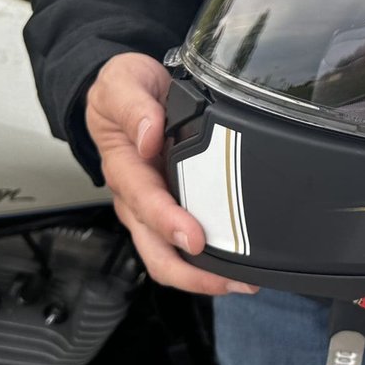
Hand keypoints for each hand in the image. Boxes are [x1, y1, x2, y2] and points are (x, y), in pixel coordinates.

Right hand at [87, 52, 257, 294]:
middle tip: (229, 279)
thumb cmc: (122, 90)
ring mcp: (151, 207)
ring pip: (168, 256)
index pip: (143, 202)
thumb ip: (135, 107)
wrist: (126, 89)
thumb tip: (150, 135)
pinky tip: (236, 265)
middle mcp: (135, 196)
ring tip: (243, 281)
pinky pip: (181, 245)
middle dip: (190, 272)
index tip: (192, 237)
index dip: (167, 222)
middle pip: (154, 249)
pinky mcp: (168, 208)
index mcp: (124, 166)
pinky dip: (207, 261)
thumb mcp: (122, 83)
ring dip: (203, 275)